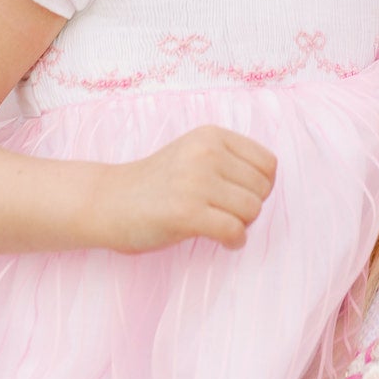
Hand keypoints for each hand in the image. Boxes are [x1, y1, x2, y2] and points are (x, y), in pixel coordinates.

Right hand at [107, 125, 276, 250]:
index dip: (261, 186)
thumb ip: (229, 160)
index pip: (268, 163)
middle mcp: (206, 153)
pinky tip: (221, 242)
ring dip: (241, 226)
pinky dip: (234, 242)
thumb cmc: (156, 184)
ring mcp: (195, 182)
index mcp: (211, 136)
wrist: (109, 201)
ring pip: (252, 211)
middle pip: (262, 189)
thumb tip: (269, 184)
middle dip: (250, 208)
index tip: (239, 198)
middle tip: (224, 214)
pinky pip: (235, 231)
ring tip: (219, 226)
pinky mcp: (187, 213)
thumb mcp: (193, 154)